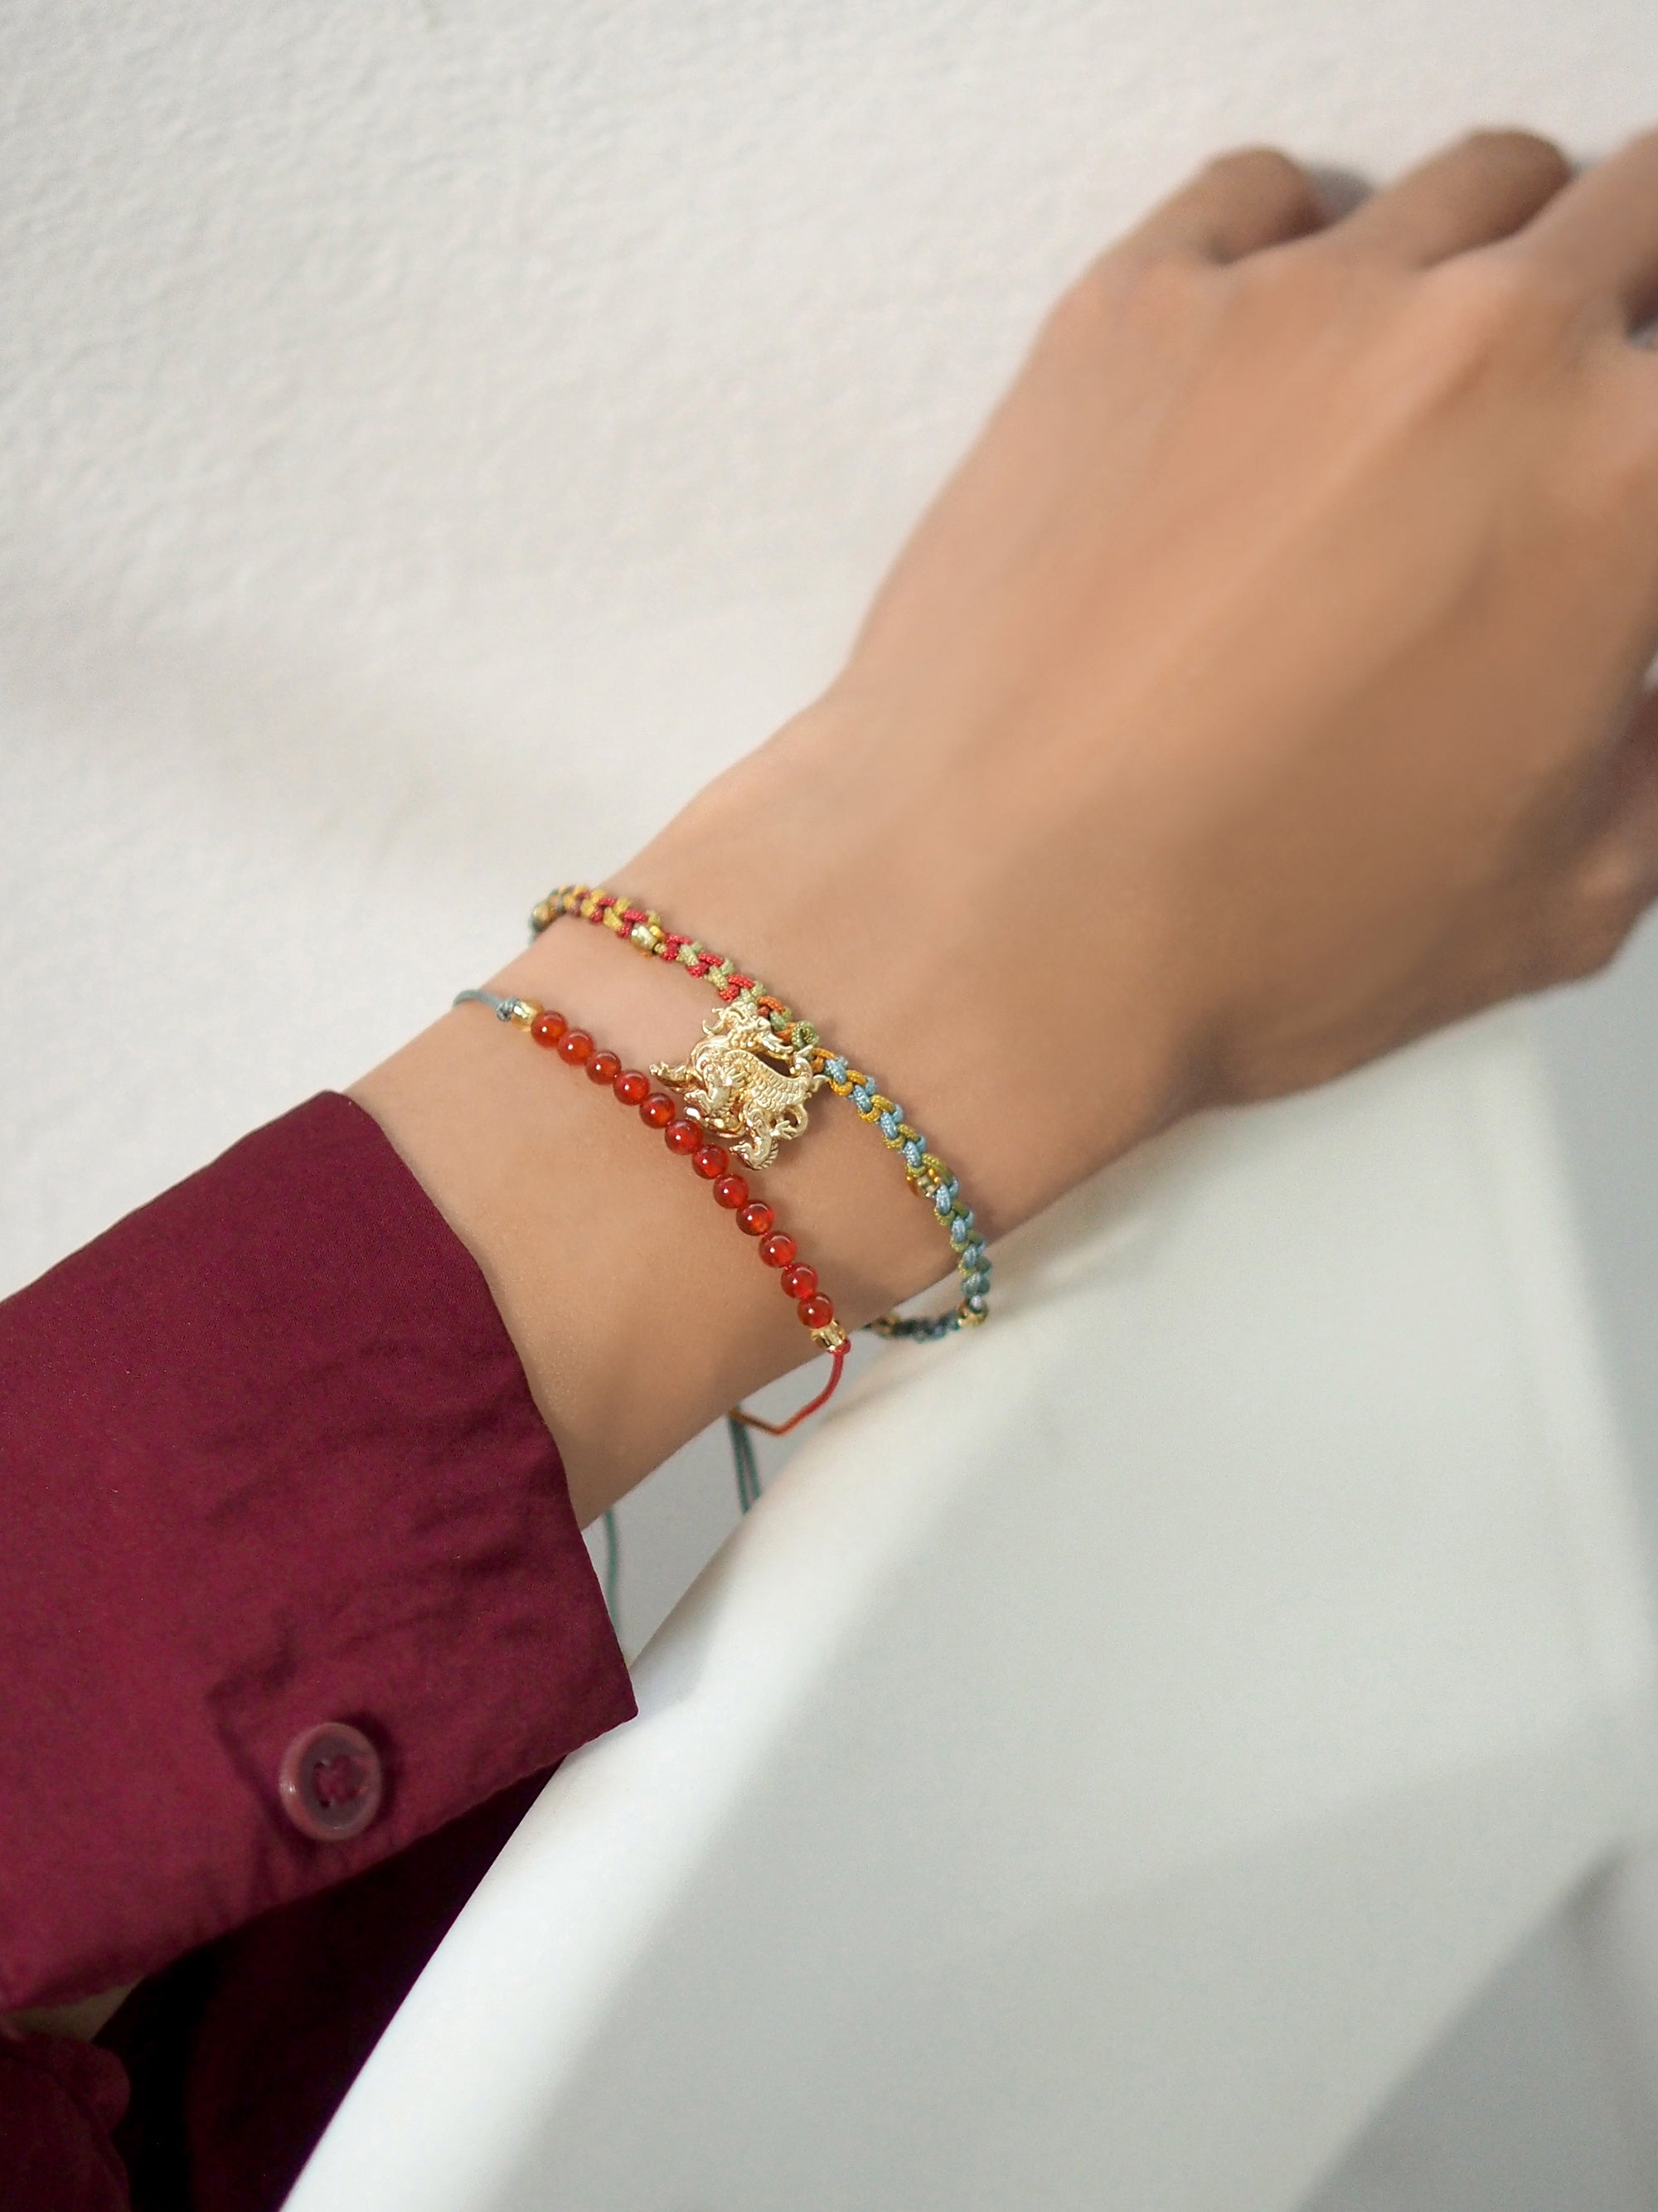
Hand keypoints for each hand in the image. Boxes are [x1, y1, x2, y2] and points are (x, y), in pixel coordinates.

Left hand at [626, 127, 1657, 1234]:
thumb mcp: (1558, 898)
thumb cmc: (1242, 935)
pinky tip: (1276, 359)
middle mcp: (1482, 346)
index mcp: (1625, 482)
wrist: (986, 925)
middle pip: (1639, 210)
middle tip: (1581, 403)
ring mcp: (1298, 307)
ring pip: (1469, 187)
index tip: (1624, 487)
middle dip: (1630, 305)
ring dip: (1483, 269)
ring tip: (1427, 393)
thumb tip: (1645, 686)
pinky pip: (1263, 193)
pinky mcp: (1134, 307)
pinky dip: (1297, 253)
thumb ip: (1656, 753)